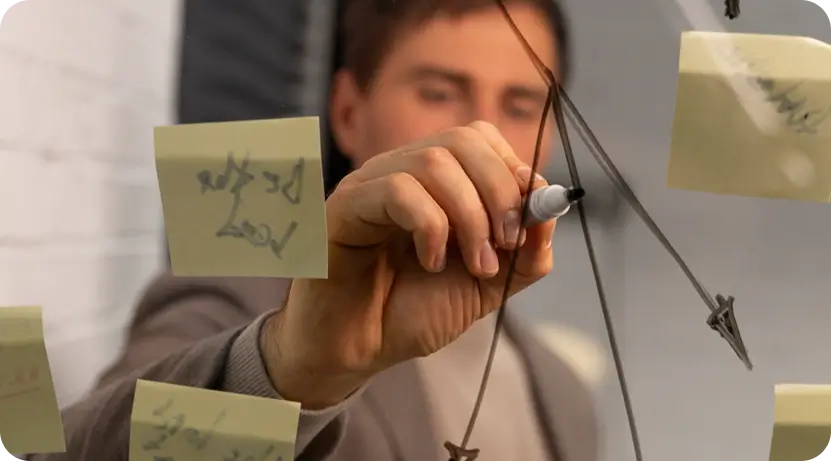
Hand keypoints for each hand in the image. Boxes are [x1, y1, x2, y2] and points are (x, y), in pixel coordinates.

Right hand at [262, 121, 555, 407]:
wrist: (356, 352)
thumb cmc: (410, 312)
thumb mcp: (485, 284)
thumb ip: (524, 252)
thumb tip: (552, 208)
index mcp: (433, 182)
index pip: (479, 137)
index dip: (513, 170)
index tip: (529, 220)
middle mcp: (400, 171)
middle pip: (462, 140)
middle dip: (499, 192)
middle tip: (506, 244)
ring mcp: (369, 184)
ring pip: (433, 162)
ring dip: (471, 216)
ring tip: (475, 264)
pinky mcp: (344, 206)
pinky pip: (398, 191)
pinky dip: (431, 228)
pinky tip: (430, 263)